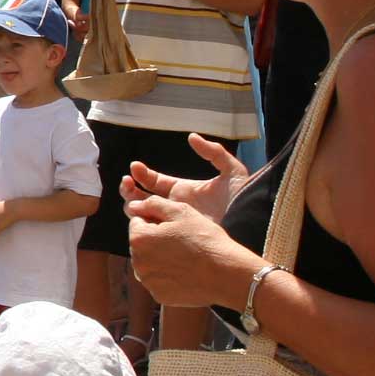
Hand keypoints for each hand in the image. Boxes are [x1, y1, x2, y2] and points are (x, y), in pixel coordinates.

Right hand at [123, 131, 251, 224]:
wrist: (248, 226)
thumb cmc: (243, 200)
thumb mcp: (232, 171)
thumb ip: (213, 152)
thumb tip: (191, 136)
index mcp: (183, 191)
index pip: (155, 182)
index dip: (142, 174)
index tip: (135, 166)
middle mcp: (174, 207)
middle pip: (142, 198)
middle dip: (129, 189)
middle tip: (126, 181)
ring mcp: (173, 223)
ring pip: (142, 214)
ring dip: (130, 203)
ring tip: (128, 193)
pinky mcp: (174, 238)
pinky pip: (151, 232)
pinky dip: (141, 222)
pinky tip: (138, 212)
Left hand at [124, 183, 262, 308]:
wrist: (226, 274)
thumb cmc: (205, 239)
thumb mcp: (181, 211)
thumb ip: (153, 204)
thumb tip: (133, 205)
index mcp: (138, 238)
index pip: (138, 223)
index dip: (157, 221)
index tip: (176, 227)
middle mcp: (137, 262)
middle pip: (141, 245)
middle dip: (156, 240)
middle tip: (183, 242)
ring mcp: (147, 281)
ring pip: (149, 263)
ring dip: (161, 259)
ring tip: (186, 257)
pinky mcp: (159, 295)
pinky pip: (159, 281)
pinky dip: (168, 276)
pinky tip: (186, 273)